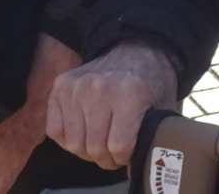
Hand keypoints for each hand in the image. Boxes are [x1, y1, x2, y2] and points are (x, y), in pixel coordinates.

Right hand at [46, 38, 179, 170]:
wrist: (135, 47)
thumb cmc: (150, 81)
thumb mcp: (163, 107)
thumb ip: (152, 138)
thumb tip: (136, 170)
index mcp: (130, 95)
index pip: (118, 146)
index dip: (124, 157)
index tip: (128, 152)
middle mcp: (100, 89)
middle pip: (94, 148)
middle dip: (106, 158)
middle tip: (114, 152)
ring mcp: (77, 87)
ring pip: (74, 144)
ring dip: (87, 150)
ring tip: (100, 141)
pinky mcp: (61, 86)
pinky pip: (55, 130)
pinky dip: (68, 138)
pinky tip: (84, 131)